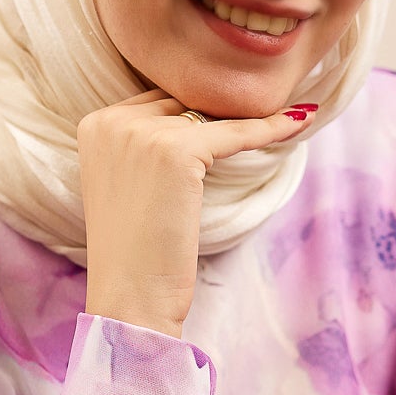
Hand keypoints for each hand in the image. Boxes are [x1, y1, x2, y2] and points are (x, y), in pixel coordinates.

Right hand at [78, 88, 316, 336]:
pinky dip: (271, 128)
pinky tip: (300, 119)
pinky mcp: (176, 150)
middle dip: (217, 114)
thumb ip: (146, 145)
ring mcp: (141, 133)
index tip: (230, 115)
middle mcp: (112, 120)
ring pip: (211, 116)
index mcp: (95, 124)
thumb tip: (200, 116)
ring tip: (287, 118)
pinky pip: (236, 133)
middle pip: (181, 101)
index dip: (193, 113)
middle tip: (264, 113)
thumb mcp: (127, 183)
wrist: (131, 295)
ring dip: (247, 121)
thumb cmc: (135, 251)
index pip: (157, 100)